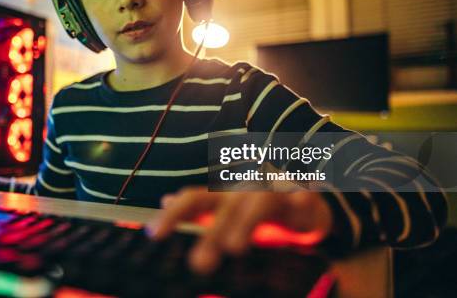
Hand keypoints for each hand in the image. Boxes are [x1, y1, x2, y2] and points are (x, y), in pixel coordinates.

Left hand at [147, 186, 332, 274]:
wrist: (299, 195)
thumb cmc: (254, 204)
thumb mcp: (224, 205)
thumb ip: (197, 206)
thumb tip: (165, 200)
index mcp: (223, 195)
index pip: (193, 199)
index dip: (173, 214)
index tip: (155, 235)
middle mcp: (244, 190)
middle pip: (225, 208)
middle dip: (211, 235)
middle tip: (199, 265)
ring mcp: (272, 189)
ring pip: (258, 201)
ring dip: (245, 222)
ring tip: (234, 248)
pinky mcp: (301, 194)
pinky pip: (302, 193)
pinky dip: (300, 196)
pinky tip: (299, 202)